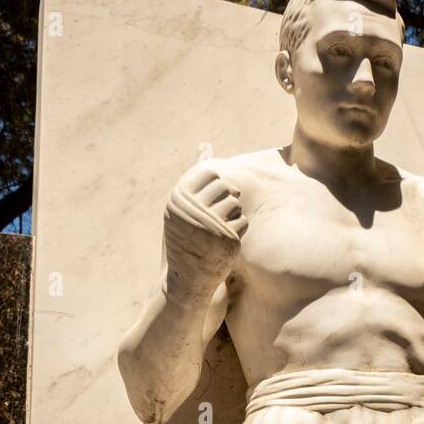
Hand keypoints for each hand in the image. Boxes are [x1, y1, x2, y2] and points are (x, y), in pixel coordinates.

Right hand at [163, 161, 247, 298]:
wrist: (187, 278)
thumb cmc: (186, 237)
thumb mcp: (183, 206)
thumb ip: (195, 179)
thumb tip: (205, 145)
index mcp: (180, 198)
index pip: (210, 174)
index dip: (217, 184)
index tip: (215, 197)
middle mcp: (194, 210)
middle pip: (225, 187)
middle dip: (227, 198)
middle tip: (220, 215)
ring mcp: (211, 225)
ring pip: (236, 204)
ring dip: (233, 214)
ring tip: (220, 229)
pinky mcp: (227, 240)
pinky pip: (243, 222)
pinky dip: (238, 230)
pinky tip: (226, 242)